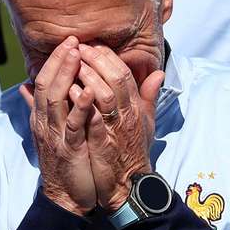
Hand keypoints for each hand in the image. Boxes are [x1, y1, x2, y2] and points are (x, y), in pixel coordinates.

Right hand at [19, 37, 97, 215]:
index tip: (69, 41)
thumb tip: (25, 85)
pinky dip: (79, 107)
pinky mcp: (68, 149)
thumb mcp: (54, 131)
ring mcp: (55, 135)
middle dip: (59, 61)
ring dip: (66, 76)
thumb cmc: (66, 162)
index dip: (55, 61)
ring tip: (77, 56)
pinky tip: (87, 92)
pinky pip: (73, 125)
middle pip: (46, 85)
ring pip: (55, 100)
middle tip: (72, 41)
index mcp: (43, 117)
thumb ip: (42, 108)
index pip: (44, 81)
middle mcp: (45, 123)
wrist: (67, 196)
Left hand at [77, 44, 163, 211]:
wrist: (129, 184)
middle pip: (118, 78)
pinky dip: (85, 105)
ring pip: (107, 95)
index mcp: (137, 107)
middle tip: (79, 47)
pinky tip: (71, 92)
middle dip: (98, 60)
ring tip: (73, 63)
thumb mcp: (146, 122)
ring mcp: (118, 130)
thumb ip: (149, 96)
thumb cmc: (134, 152)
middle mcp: (130, 115)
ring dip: (90, 77)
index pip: (125, 73)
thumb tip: (158, 72)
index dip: (108, 57)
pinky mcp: (105, 145)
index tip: (91, 45)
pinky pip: (95, 121)